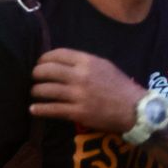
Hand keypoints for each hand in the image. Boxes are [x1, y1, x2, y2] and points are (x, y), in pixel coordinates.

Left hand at [28, 48, 144, 132]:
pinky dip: (40, 109)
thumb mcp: (104, 66)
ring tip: (34, 92)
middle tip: (34, 77)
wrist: (134, 109)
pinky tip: (33, 109)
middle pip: (47, 70)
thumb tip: (62, 62)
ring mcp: (78, 95)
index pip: (58, 54)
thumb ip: (84, 62)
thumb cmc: (119, 86)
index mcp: (88, 61)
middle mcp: (81, 76)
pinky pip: (53, 109)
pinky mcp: (78, 112)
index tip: (40, 62)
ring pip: (46, 90)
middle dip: (36, 73)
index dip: (44, 58)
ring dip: (36, 90)